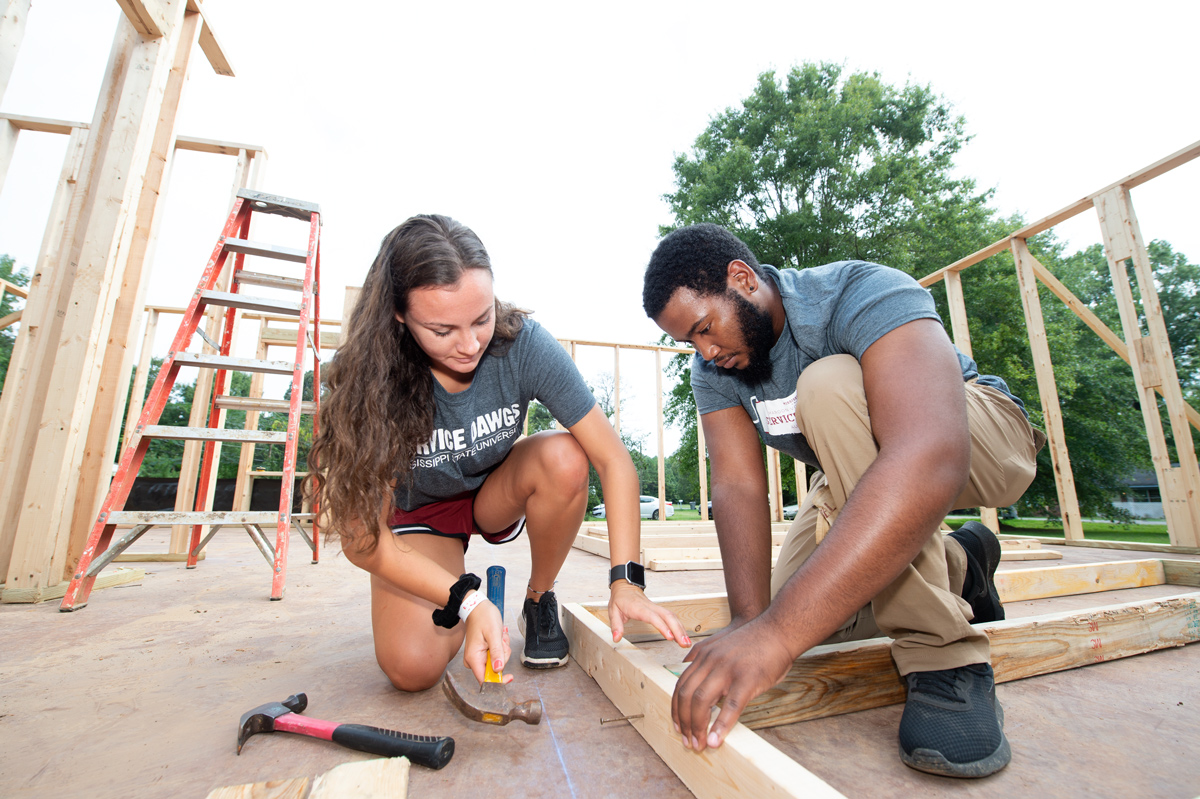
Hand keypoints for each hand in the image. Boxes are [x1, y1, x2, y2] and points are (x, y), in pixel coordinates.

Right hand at [461, 594, 512, 684]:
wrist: (478, 607)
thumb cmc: (484, 617)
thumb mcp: (493, 634)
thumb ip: (496, 653)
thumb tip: (498, 669)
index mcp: (473, 658)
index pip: (485, 680)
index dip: (498, 681)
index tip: (510, 676)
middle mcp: (473, 660)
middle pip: (494, 670)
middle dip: (502, 656)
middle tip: (502, 641)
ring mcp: (477, 656)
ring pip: (497, 662)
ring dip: (502, 649)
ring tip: (499, 636)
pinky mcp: (482, 653)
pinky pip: (495, 656)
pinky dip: (500, 647)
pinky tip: (498, 637)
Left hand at [608, 581, 691, 647]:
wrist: (625, 587)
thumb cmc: (620, 599)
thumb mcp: (613, 612)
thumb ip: (616, 626)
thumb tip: (616, 638)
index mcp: (638, 608)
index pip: (653, 617)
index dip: (662, 626)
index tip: (670, 637)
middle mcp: (650, 607)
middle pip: (668, 616)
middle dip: (678, 630)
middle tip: (684, 644)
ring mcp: (656, 608)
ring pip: (672, 616)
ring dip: (680, 629)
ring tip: (686, 643)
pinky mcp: (659, 610)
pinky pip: (671, 617)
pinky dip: (678, 626)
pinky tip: (682, 636)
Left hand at [671, 618, 793, 751]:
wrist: (778, 629)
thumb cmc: (753, 641)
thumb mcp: (721, 644)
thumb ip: (706, 659)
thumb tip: (695, 678)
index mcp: (703, 655)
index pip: (680, 685)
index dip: (676, 709)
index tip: (678, 725)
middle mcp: (710, 661)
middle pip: (686, 695)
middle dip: (684, 722)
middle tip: (687, 741)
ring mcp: (728, 669)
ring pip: (702, 701)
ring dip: (697, 726)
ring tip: (698, 745)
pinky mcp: (747, 679)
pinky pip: (730, 706)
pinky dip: (720, 725)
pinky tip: (716, 740)